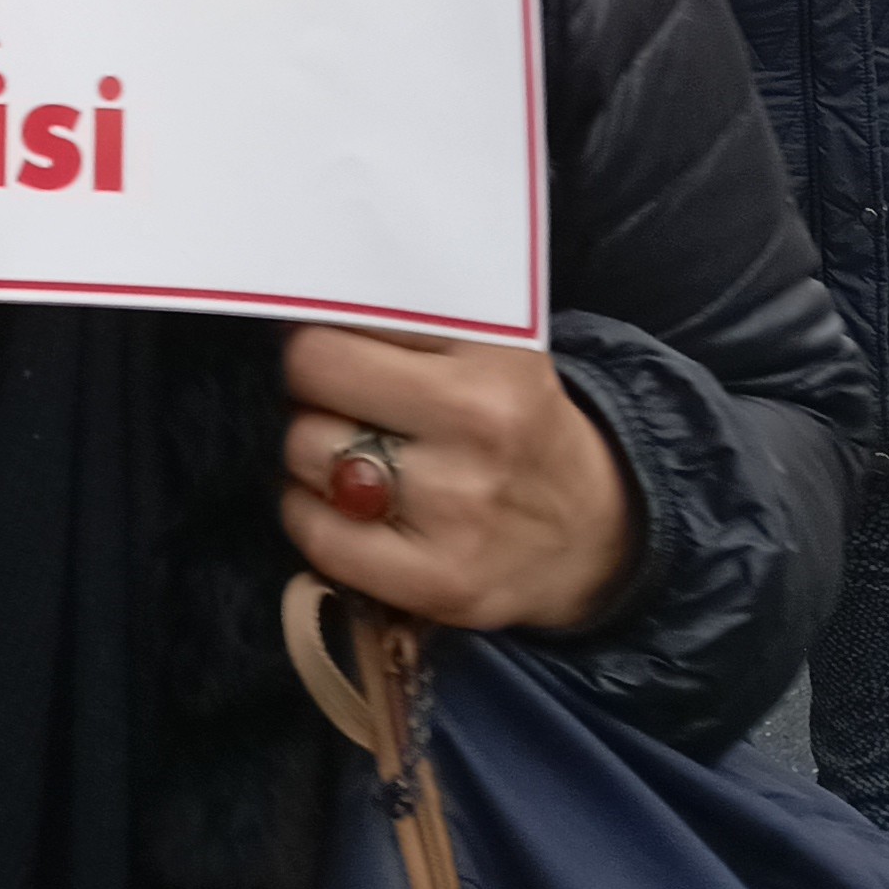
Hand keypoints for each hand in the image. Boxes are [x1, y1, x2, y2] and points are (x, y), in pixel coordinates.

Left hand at [278, 327, 636, 633]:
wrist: (594, 532)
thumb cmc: (515, 426)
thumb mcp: (488, 351)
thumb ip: (406, 321)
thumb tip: (295, 306)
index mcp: (495, 352)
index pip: (351, 312)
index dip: (322, 325)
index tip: (326, 340)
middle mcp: (480, 424)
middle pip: (313, 373)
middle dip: (310, 383)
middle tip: (337, 398)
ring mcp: (460, 509)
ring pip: (304, 449)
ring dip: (309, 450)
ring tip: (352, 454)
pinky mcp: (440, 583)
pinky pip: (317, 533)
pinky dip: (312, 516)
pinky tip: (348, 509)